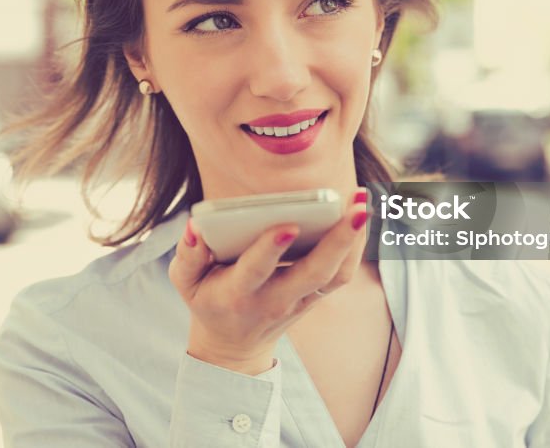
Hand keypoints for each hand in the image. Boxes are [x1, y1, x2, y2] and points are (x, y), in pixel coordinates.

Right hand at [168, 187, 370, 374]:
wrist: (233, 345)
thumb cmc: (209, 301)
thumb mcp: (185, 283)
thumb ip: (187, 255)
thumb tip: (197, 227)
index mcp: (238, 293)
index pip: (257, 270)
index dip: (271, 249)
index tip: (288, 225)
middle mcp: (275, 299)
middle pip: (314, 273)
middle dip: (337, 240)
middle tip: (357, 209)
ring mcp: (300, 301)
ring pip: (335, 275)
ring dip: (353, 241)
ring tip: (363, 204)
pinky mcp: (315, 298)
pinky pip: (341, 275)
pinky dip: (354, 248)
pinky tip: (360, 218)